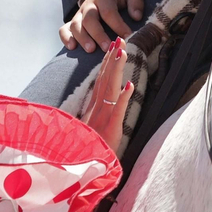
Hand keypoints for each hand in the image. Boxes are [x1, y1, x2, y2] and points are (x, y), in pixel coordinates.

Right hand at [59, 0, 143, 52]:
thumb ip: (136, 2)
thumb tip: (136, 17)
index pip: (108, 11)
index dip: (118, 24)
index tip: (128, 36)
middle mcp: (89, 5)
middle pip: (89, 19)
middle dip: (98, 34)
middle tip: (107, 47)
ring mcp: (79, 14)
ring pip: (75, 25)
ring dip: (82, 38)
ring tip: (91, 50)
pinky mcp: (73, 21)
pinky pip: (64, 29)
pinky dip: (65, 38)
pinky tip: (72, 47)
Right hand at [83, 37, 132, 156]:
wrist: (81, 172)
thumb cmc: (87, 152)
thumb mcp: (90, 131)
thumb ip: (93, 117)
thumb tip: (98, 105)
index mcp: (93, 109)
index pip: (100, 81)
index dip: (106, 63)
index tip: (113, 47)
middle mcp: (96, 109)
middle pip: (105, 79)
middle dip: (112, 58)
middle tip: (120, 39)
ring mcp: (102, 118)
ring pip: (110, 89)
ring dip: (116, 70)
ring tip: (123, 52)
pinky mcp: (110, 129)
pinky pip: (117, 111)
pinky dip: (122, 97)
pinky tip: (129, 85)